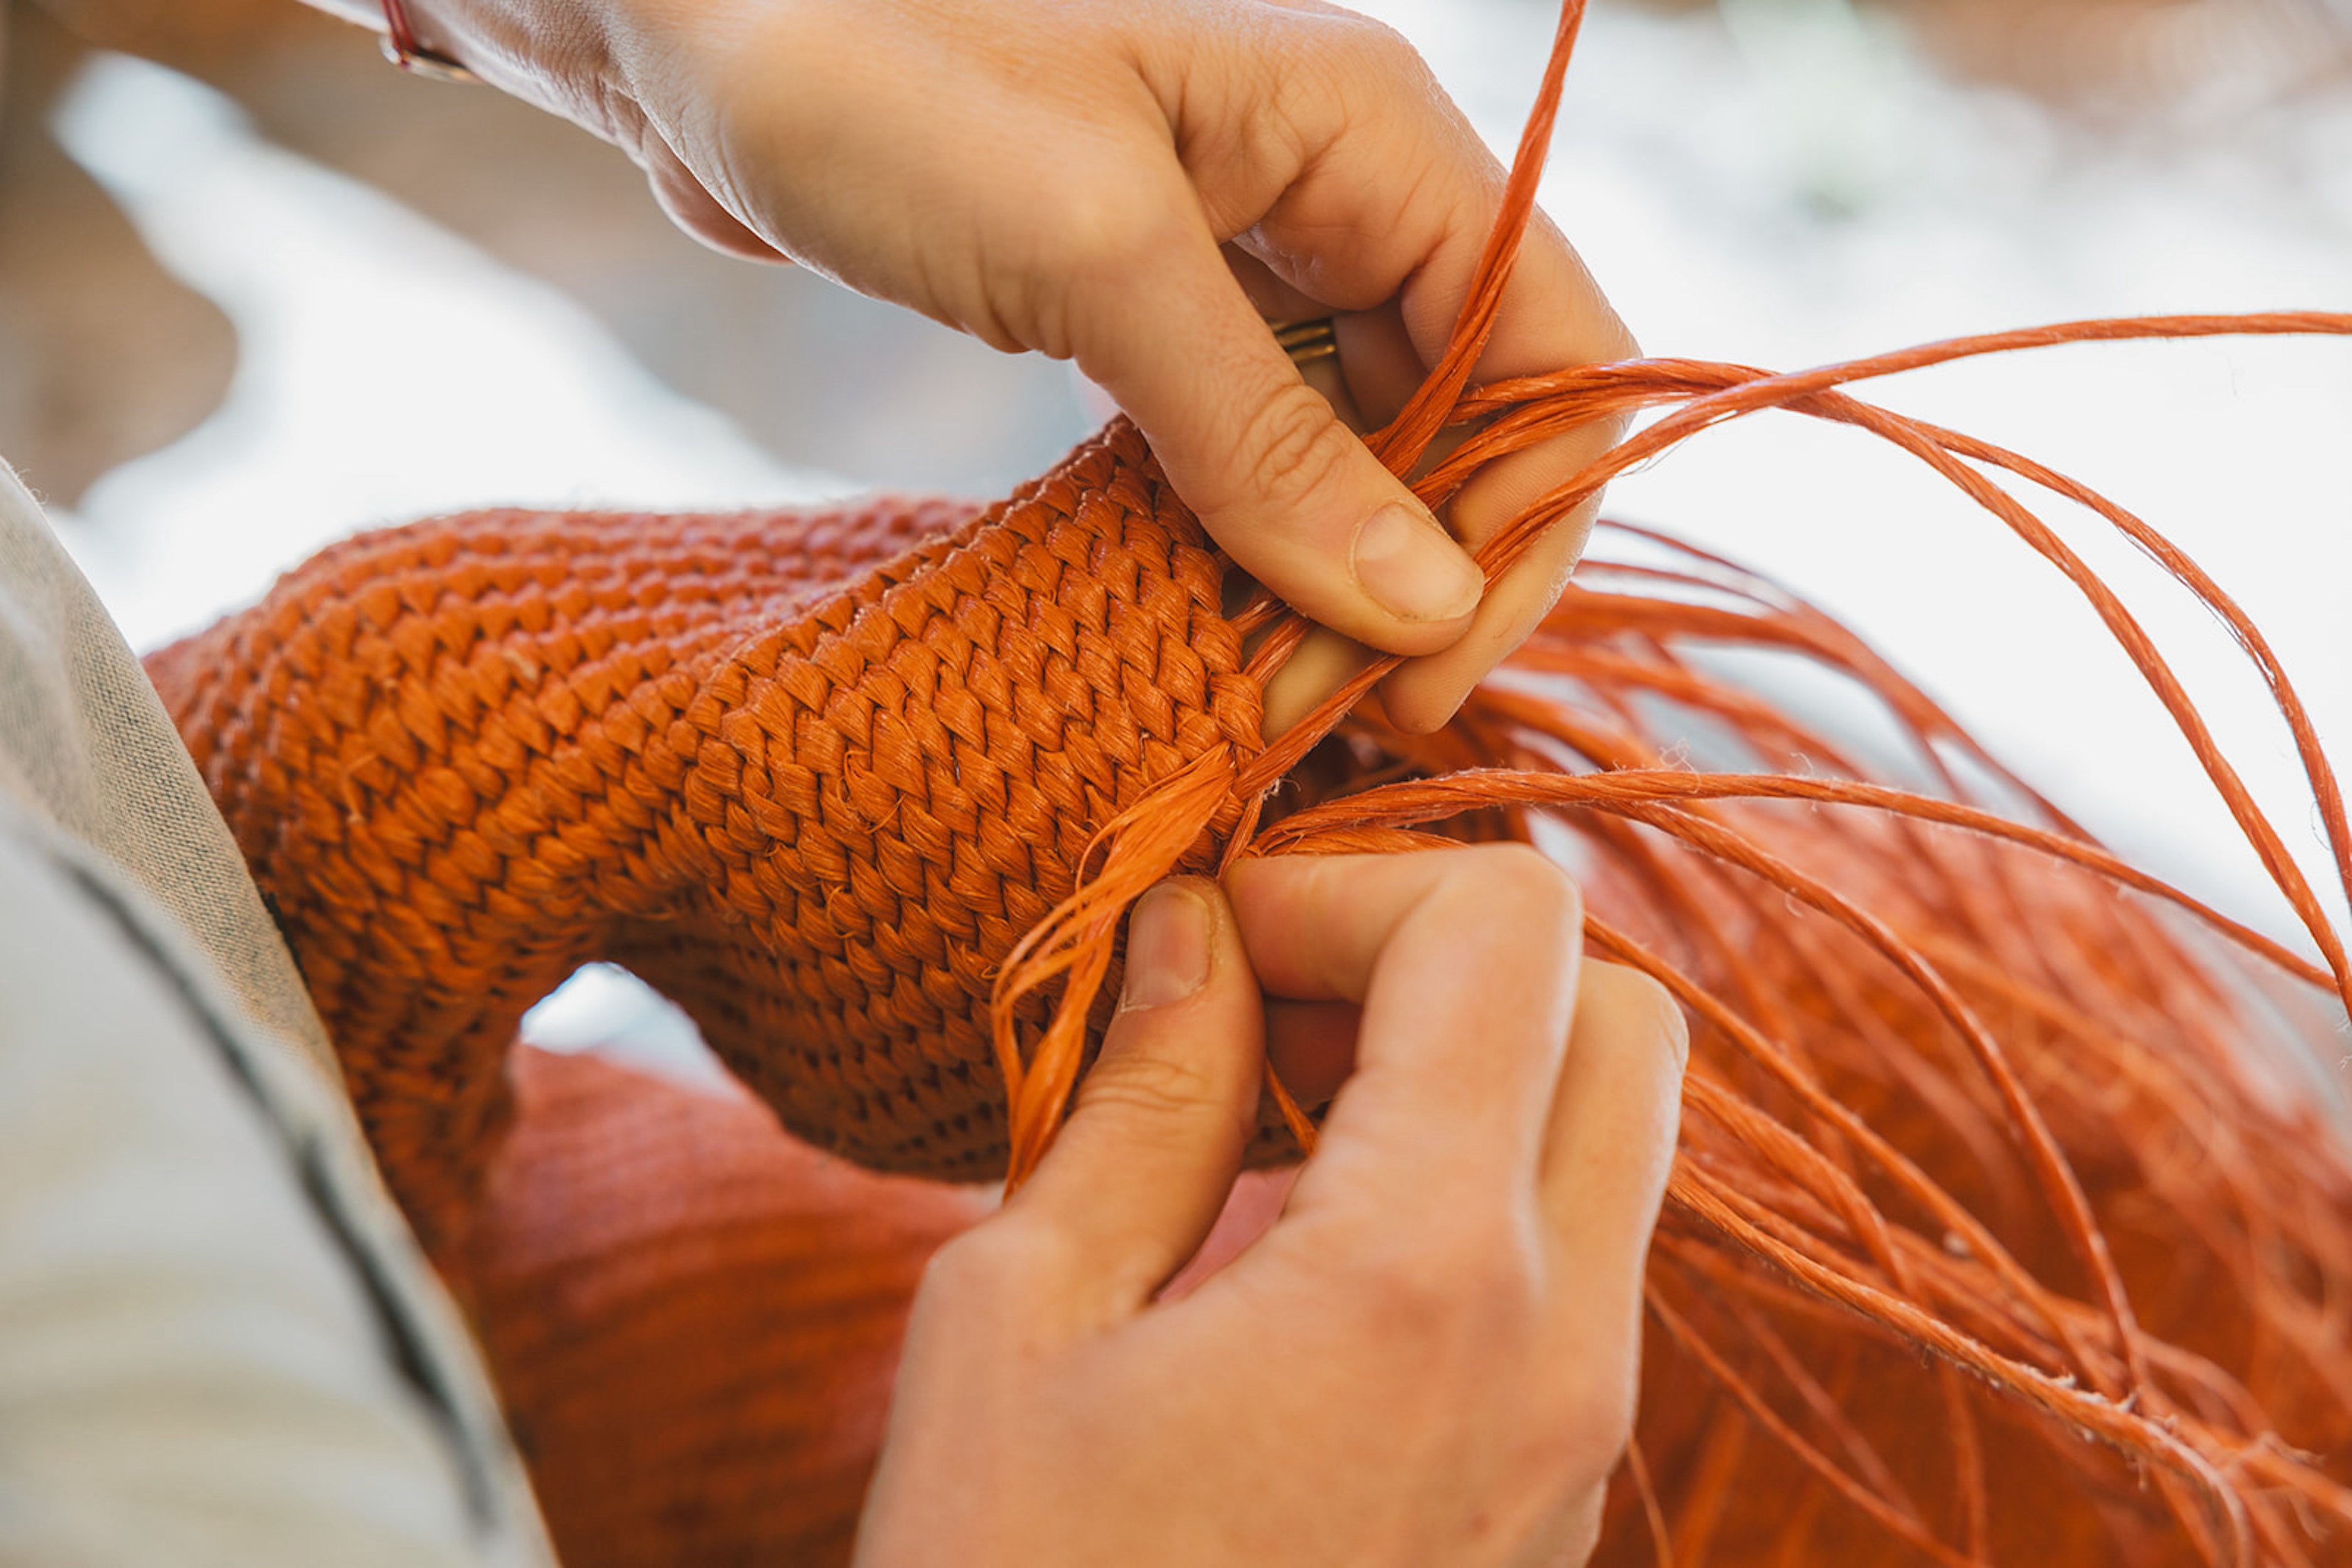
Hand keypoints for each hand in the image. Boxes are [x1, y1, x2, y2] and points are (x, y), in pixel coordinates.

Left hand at [396, 0, 1636, 733]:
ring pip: (1351, 439)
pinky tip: (1200, 624)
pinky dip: (1234, 536)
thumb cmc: (874, 68)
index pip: (1549, 350)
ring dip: (1321, 573)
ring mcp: (1238, 244)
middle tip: (1323, 718)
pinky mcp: (1140, 301)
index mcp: (1373, 131)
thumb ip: (1267, 437)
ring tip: (1258, 700)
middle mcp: (1331, 184)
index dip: (1518, 527)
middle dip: (1416, 571)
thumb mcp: (1095, 258)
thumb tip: (1421, 608)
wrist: (678, 13)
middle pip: (1464, 410)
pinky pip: (1242, 438)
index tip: (1425, 676)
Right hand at [852, 848, 1687, 1567]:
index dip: (1354, 881)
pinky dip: (1476, 1181)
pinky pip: (1580, 1259)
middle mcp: (1564, 1345)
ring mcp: (1585, 1432)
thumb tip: (1190, 926)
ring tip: (1267, 1120)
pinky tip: (1306, 1236)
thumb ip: (1139, 1095)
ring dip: (1468, 1068)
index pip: (1514, 931)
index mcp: (1428, 1276)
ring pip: (1615, 1139)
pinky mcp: (1560, 1492)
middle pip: (1623, 1014)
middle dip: (1452, 956)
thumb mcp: (1014, 1322)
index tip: (1213, 934)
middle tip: (1267, 1006)